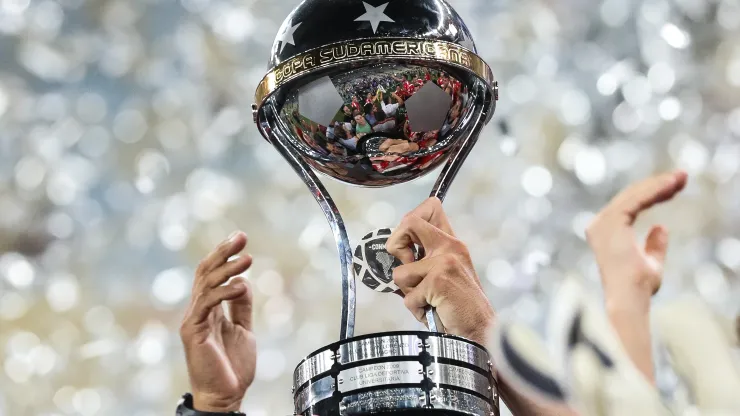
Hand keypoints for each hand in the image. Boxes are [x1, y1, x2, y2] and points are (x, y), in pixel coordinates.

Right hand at [180, 231, 255, 412]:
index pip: (213, 274)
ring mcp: (193, 319)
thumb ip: (241, 307)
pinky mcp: (192, 331)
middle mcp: (198, 311)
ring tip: (247, 258)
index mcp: (209, 309)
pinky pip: (207, 303)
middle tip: (240, 236)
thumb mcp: (243, 330)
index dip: (225, 255)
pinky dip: (224, 292)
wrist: (225, 395)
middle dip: (223, 252)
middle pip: (206, 272)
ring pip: (206, 283)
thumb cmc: (232, 367)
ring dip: (228, 268)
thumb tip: (244, 283)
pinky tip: (240, 286)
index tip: (240, 238)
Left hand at [386, 198, 493, 344]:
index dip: (408, 222)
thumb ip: (427, 258)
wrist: (479, 331)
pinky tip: (434, 312)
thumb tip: (396, 249)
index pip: (430, 208)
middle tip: (406, 268)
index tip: (406, 246)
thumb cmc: (459, 307)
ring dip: (409, 293)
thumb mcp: (447, 273)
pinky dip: (417, 310)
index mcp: (452, 243)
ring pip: (399, 273)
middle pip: (408, 222)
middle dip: (395, 245)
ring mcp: (444, 263)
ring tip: (429, 300)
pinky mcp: (438, 281)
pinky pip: (408, 298)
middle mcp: (450, 247)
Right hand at [586, 170, 687, 304]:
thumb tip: (661, 227)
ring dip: (658, 184)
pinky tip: (671, 185)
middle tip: (682, 176)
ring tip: (680, 178)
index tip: (676, 187)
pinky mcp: (611, 221)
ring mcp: (602, 223)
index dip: (653, 194)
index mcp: (605, 233)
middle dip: (657, 185)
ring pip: (633, 194)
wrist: (629, 300)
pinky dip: (654, 190)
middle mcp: (599, 225)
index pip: (630, 206)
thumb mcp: (651, 264)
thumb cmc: (638, 289)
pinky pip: (635, 200)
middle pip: (630, 196)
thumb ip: (654, 246)